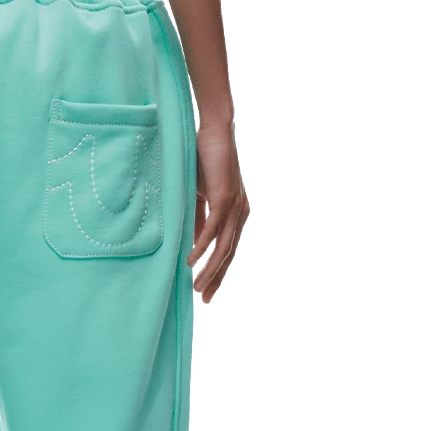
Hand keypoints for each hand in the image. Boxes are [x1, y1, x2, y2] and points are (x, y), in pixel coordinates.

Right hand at [187, 119, 249, 304]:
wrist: (212, 132)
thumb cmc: (204, 162)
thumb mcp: (199, 197)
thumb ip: (199, 220)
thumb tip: (195, 244)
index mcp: (235, 214)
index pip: (227, 250)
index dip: (217, 271)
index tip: (205, 289)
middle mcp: (239, 213)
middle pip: (228, 254)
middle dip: (215, 278)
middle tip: (202, 298)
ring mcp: (234, 206)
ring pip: (223, 246)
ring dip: (209, 268)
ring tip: (197, 285)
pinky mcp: (224, 198)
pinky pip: (213, 228)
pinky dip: (202, 246)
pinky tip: (192, 260)